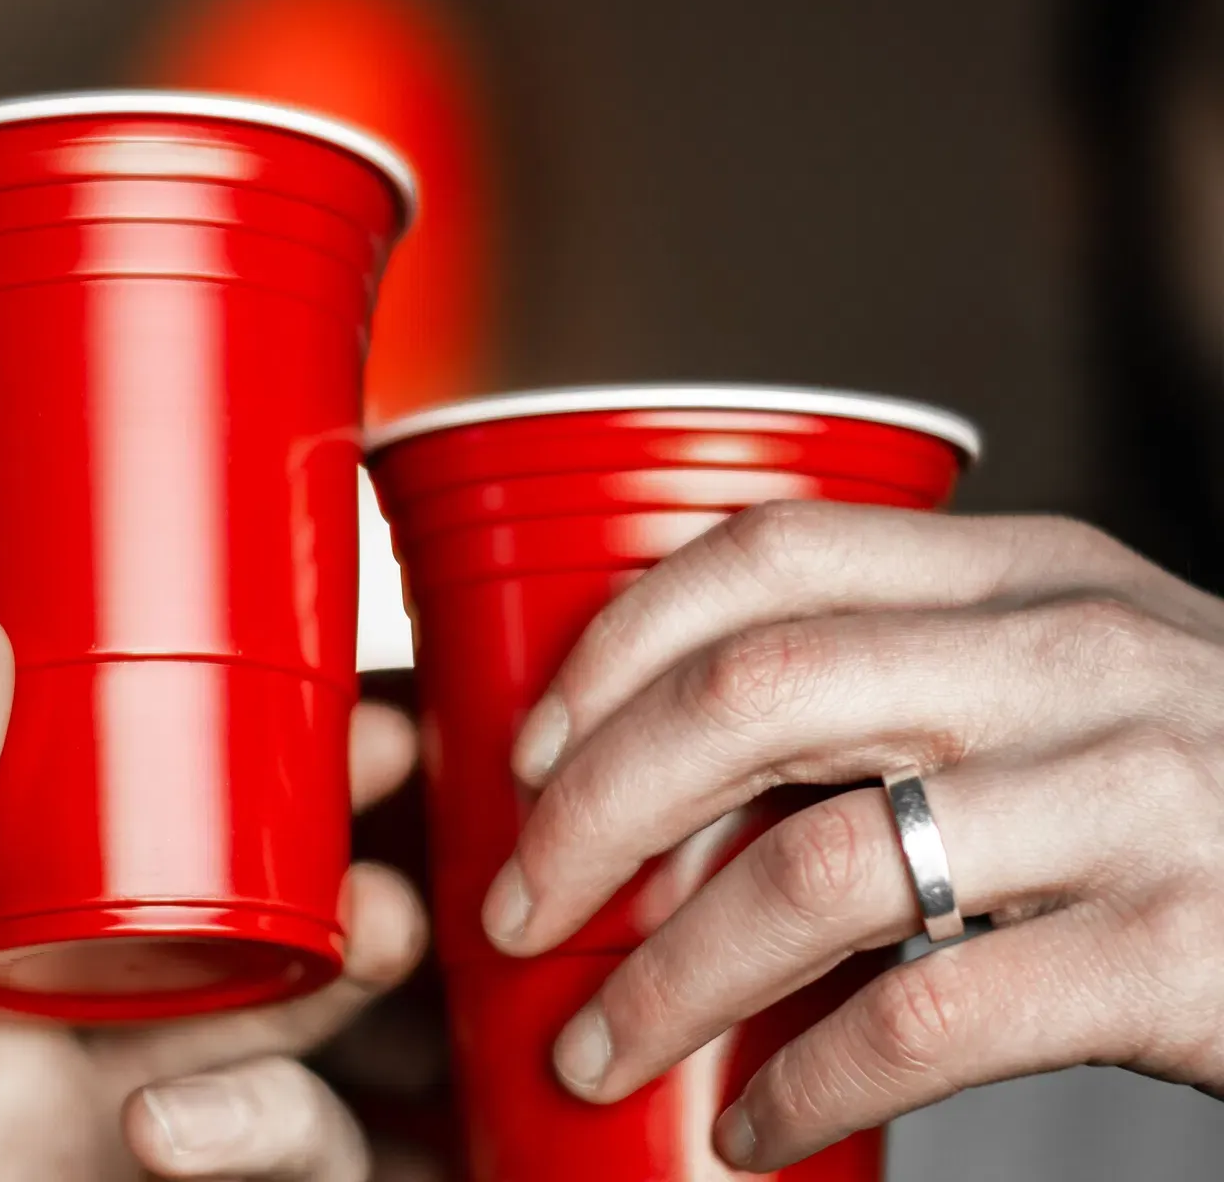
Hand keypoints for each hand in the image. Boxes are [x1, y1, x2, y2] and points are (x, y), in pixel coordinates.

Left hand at [0, 608, 428, 1180]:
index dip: (241, 761)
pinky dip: (267, 1132)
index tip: (315, 695)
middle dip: (338, 845)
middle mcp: (73, 1011)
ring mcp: (117, 1108)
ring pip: (296, 1026)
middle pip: (253, 914)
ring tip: (368, 931)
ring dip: (350, 971)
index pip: (144, 823)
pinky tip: (173, 1127)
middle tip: (383, 783)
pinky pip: (282, 1164)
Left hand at [483, 501, 1223, 1170]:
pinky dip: (803, 1082)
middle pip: (753, 697)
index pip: (770, 554)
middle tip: (520, 908)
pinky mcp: (1174, 951)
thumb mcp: (1065, 680)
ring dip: (669, 977)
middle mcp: (1069, 659)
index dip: (618, 644)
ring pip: (815, 868)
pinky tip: (749, 1127)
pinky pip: (926, 1020)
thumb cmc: (1192, 787)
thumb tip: (671, 764)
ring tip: (598, 1046)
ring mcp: (1129, 798)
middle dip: (593, 811)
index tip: (533, 747)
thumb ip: (906, 679)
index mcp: (1024, 575)